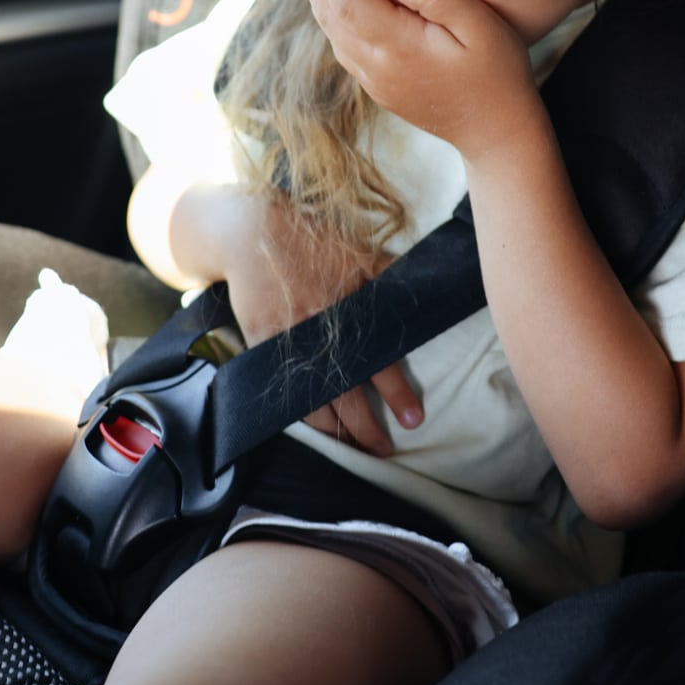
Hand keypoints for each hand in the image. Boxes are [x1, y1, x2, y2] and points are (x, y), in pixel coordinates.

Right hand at [211, 186, 423, 455]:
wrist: (254, 234)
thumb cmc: (312, 243)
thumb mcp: (360, 253)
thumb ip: (390, 277)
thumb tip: (429, 288)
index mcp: (351, 311)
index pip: (381, 362)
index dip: (398, 394)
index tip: (414, 419)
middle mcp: (322, 332)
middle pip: (348, 395)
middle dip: (366, 428)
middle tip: (383, 450)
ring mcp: (290, 342)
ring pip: (314, 400)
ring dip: (335, 429)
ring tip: (351, 447)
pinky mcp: (263, 346)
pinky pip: (284, 389)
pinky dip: (299, 411)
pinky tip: (314, 426)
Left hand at [295, 0, 540, 160]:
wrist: (497, 131)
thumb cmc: (496, 72)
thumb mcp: (478, 25)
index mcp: (398, 47)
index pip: (346, 2)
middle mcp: (377, 68)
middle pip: (331, 16)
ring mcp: (375, 82)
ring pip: (334, 34)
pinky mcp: (381, 89)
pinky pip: (345, 50)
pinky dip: (332, 20)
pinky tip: (334, 3)